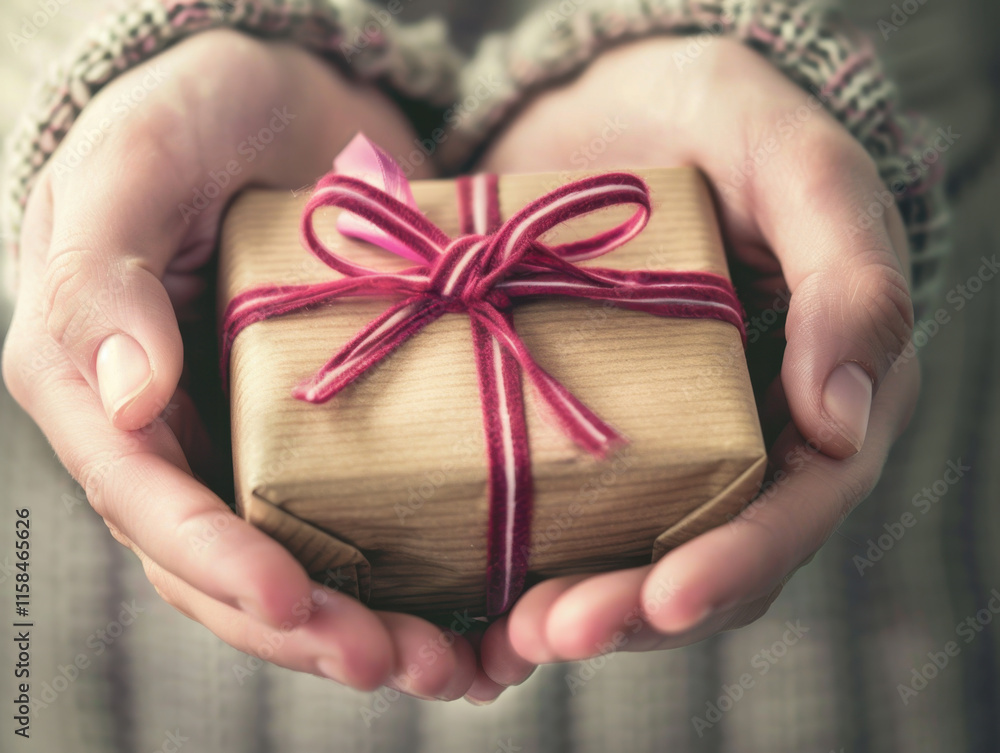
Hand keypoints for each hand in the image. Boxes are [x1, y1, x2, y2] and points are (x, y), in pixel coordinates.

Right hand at [2, 30, 475, 699]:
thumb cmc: (195, 112)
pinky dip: (420, 579)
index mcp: (103, 387)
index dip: (215, 562)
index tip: (297, 599)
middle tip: (403, 665)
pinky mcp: (335, 433)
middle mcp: (180, 435)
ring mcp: (258, 442)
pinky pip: (366, 522)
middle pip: (228, 567)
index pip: (148, 501)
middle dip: (309, 628)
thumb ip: (104, 273)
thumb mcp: (138, 163)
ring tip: (459, 667)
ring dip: (374, 630)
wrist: (290, 101)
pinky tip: (484, 615)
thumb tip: (123, 395)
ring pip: (301, 566)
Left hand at [464, 36, 918, 701]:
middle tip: (554, 632)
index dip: (739, 562)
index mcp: (819, 389)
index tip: (668, 596)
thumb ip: (849, 276)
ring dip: (577, 606)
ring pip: (635, 556)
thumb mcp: (797, 167)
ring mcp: (661, 441)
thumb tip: (844, 419)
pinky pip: (564, 512)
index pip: (798, 505)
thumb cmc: (720, 118)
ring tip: (508, 634)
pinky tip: (471, 593)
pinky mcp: (582, 429)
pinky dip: (524, 561)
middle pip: (708, 556)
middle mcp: (745, 435)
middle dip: (637, 610)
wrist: (607, 105)